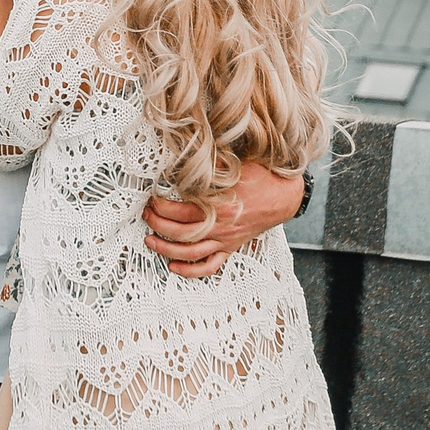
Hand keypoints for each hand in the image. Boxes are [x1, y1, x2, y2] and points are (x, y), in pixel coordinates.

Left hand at [143, 159, 305, 277]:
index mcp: (217, 205)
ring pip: (189, 253)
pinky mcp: (230, 248)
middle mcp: (219, 226)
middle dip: (156, 224)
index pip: (178, 210)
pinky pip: (209, 266)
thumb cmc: (260, 178)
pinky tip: (174, 267)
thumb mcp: (233, 166)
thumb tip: (187, 158)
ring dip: (165, 249)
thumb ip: (209, 166)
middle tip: (146, 216)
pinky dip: (190, 271)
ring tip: (150, 241)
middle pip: (178, 232)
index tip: (150, 199)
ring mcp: (224, 240)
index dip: (159, 206)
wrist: (283, 196)